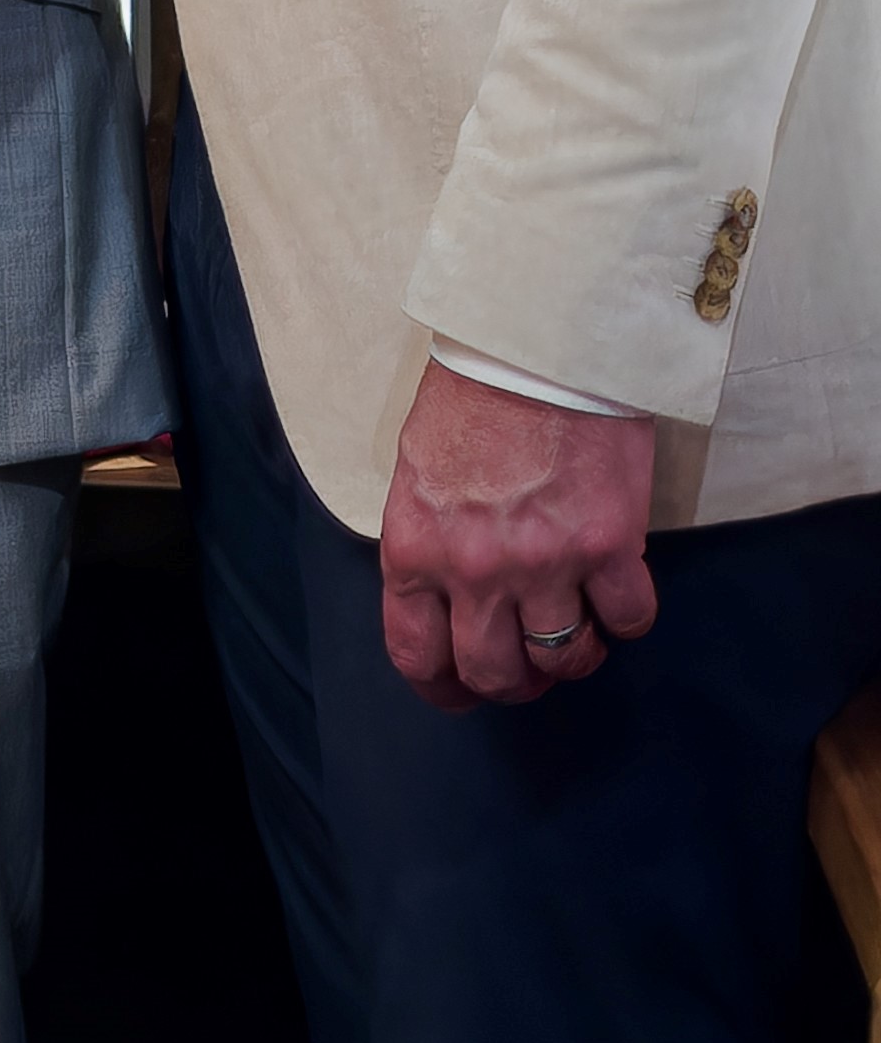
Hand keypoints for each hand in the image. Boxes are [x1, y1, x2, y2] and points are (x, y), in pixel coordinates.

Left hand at [378, 360, 658, 709]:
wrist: (534, 350)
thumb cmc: (471, 402)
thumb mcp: (417, 476)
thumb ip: (429, 543)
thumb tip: (446, 598)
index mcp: (415, 548)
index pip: (416, 652)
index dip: (442, 687)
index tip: (461, 693)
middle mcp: (474, 568)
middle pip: (494, 673)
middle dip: (513, 682)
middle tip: (529, 667)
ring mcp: (544, 562)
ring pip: (564, 659)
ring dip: (573, 656)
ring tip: (576, 629)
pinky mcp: (608, 547)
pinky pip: (627, 621)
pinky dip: (626, 619)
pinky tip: (617, 594)